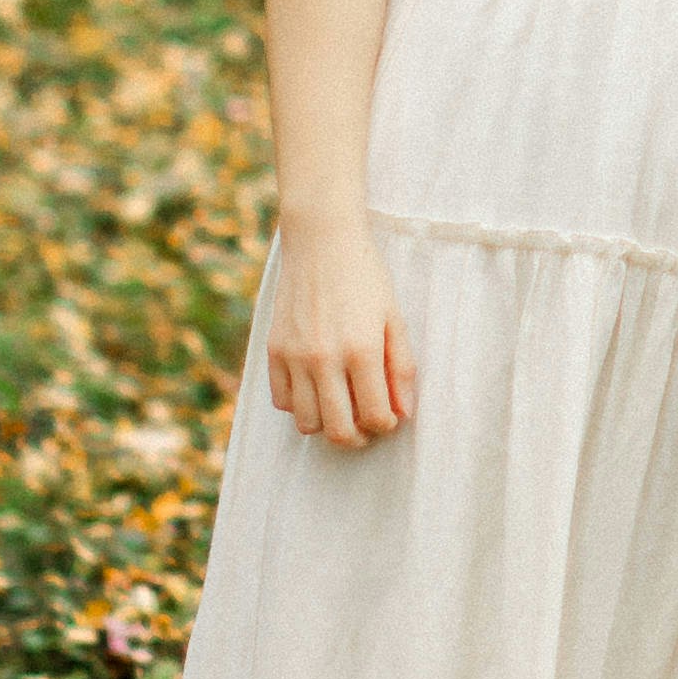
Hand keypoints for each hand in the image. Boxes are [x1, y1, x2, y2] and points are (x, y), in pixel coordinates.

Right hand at [262, 219, 412, 446]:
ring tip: (341, 408)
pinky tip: (317, 388)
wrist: (321, 240)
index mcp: (362, 350)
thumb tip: (403, 412)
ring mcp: (294, 356)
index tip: (390, 417)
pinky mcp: (274, 350)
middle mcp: (324, 358)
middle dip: (357, 438)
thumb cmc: (365, 276)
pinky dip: (300, 404)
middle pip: (337, 431)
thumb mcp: (394, 317)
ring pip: (306, 423)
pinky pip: (281, 400)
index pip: (374, 416)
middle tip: (367, 425)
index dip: (386, 425)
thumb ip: (401, 368)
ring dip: (326, 424)